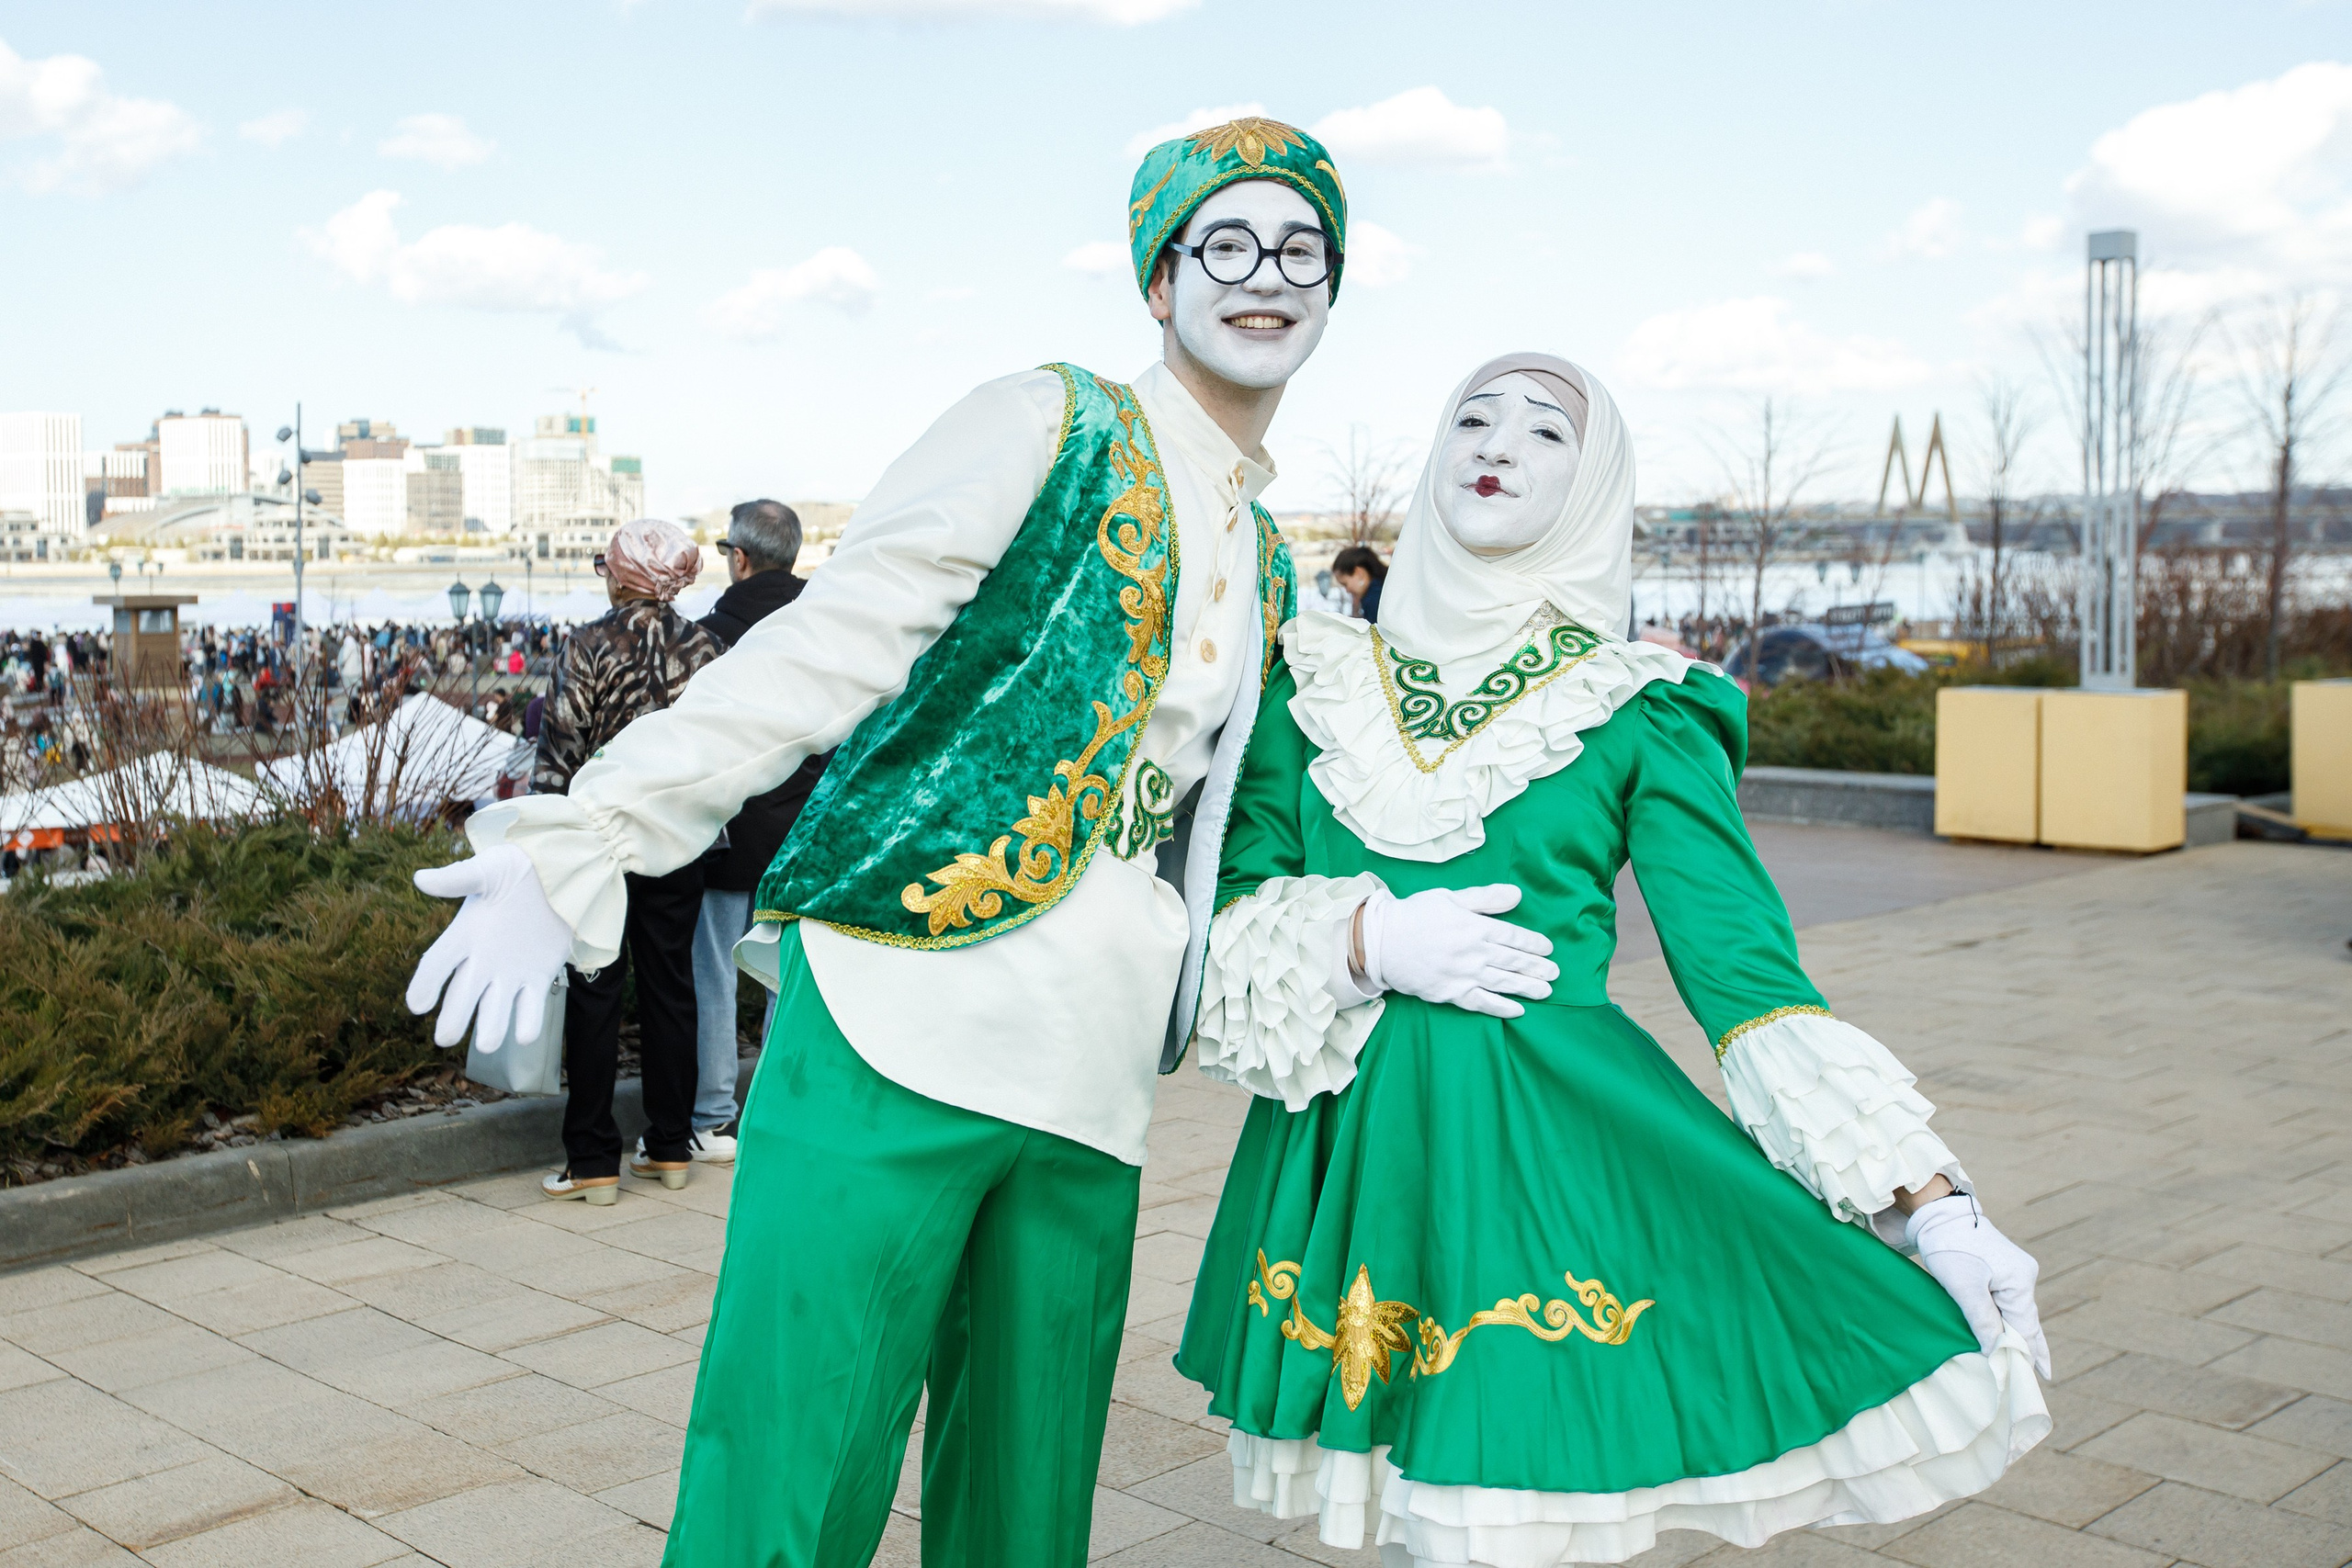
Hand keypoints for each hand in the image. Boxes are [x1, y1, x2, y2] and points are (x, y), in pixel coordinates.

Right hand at [405, 845, 574, 1051]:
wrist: (561, 876)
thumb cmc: (519, 868)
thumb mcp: (490, 868)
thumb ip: (459, 878)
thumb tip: (421, 879)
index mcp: (464, 935)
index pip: (435, 964)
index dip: (425, 985)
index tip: (417, 1005)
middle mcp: (482, 961)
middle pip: (462, 996)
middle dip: (454, 1017)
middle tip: (445, 1038)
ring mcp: (510, 974)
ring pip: (495, 1010)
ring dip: (492, 1028)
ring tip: (488, 1044)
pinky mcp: (539, 978)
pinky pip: (531, 1008)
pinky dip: (528, 1023)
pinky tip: (525, 1036)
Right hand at [1360, 885, 1556, 1019]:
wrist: (1381, 942)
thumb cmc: (1415, 915)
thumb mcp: (1450, 897)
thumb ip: (1485, 898)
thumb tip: (1517, 894)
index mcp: (1474, 926)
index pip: (1512, 936)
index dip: (1533, 944)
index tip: (1548, 949)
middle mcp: (1473, 952)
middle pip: (1513, 961)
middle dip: (1537, 967)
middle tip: (1555, 973)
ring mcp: (1463, 975)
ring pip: (1503, 983)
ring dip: (1527, 987)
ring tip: (1546, 991)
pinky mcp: (1450, 993)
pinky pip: (1481, 1003)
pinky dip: (1501, 1007)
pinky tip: (1517, 1010)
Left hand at [1908, 1194, 2052, 1377]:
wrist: (1938, 1214)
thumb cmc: (1950, 1247)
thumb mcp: (1963, 1287)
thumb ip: (1983, 1320)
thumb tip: (1997, 1352)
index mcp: (2020, 1281)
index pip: (2025, 1328)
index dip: (2025, 1355)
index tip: (2031, 1381)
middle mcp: (2025, 1276)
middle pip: (2025, 1322)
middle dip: (2028, 1349)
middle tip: (2038, 1381)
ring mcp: (2016, 1272)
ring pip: (2016, 1313)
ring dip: (2016, 1336)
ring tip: (2031, 1366)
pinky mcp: (2003, 1270)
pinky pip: (2008, 1303)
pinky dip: (2008, 1321)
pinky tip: (2014, 1336)